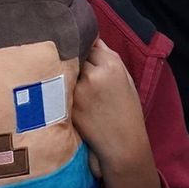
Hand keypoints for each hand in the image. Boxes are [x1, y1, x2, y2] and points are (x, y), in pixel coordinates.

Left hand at [71, 39, 150, 170]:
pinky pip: (61, 89)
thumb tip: (92, 41)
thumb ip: (109, 58)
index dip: (87, 49)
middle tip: (77, 67)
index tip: (84, 52)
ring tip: (76, 85)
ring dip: (66, 73)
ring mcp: (78, 91)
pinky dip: (62, 89)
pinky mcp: (68, 105)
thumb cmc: (128, 112)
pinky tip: (68, 97)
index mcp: (112, 66)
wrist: (123, 146)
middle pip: (74, 55)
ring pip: (65, 70)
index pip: (89, 43)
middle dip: (74, 59)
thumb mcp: (126, 80)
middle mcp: (93, 75)